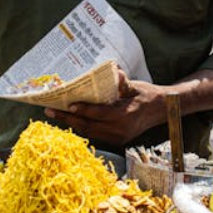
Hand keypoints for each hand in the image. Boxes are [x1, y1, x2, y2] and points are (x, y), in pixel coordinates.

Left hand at [44, 70, 165, 147]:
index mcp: (125, 115)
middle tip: (50, 111)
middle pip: (89, 126)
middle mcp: (120, 129)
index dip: (83, 110)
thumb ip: (123, 82)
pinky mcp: (117, 141)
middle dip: (68, 119)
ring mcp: (118, 137)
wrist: (161, 110)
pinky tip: (70, 121)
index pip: (100, 114)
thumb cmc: (146, 94)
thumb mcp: (135, 85)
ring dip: (71, 124)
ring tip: (55, 116)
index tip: (68, 105)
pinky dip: (82, 128)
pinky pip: (95, 135)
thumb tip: (114, 71)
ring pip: (90, 132)